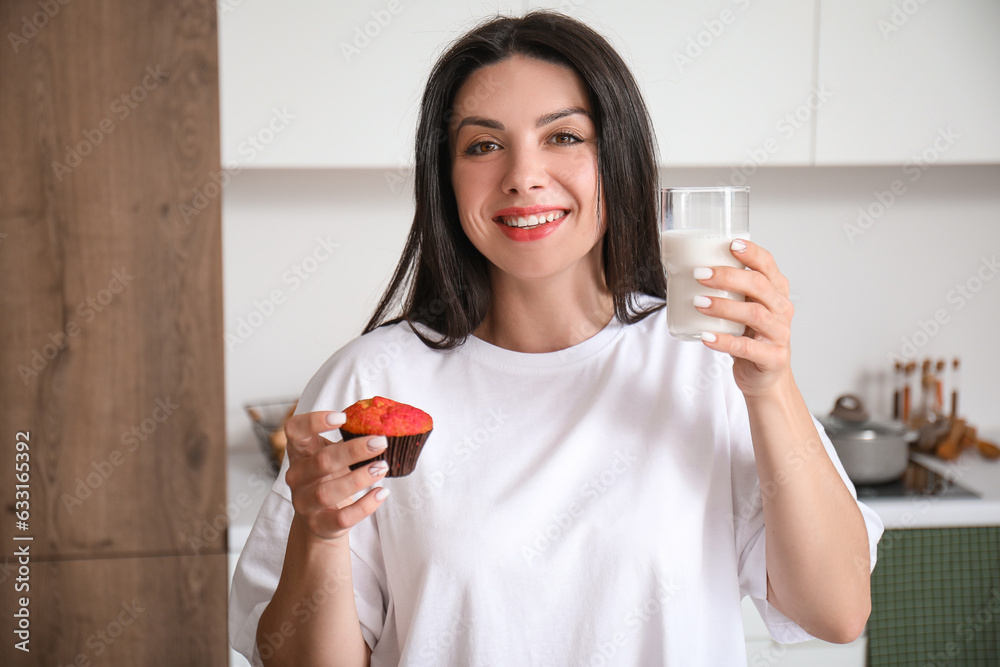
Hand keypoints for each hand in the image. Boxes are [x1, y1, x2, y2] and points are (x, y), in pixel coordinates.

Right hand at [282, 411, 390, 540]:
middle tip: (380, 442)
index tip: (343, 417)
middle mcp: (296, 477)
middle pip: (321, 461)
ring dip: (359, 478)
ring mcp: (305, 503)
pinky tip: (382, 493)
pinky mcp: (319, 525)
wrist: (320, 521)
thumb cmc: (329, 478)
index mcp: (299, 452)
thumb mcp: (332, 455)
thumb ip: (347, 439)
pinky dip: (365, 505)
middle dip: (353, 451)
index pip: (294, 430)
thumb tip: (382, 425)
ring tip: (382, 467)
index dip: (314, 421)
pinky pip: (343, 517)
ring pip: (328, 492)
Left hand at [693, 239, 793, 396]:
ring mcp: (780, 334)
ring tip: (698, 303)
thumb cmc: (751, 338)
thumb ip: (729, 291)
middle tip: (700, 275)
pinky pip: (747, 348)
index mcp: (776, 292)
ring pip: (754, 314)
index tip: (731, 244)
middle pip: (760, 286)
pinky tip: (706, 337)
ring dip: (724, 306)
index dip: (752, 253)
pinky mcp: (772, 357)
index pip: (768, 266)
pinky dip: (724, 341)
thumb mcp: (744, 309)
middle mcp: (782, 310)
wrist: (765, 377)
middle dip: (728, 277)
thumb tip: (690, 269)